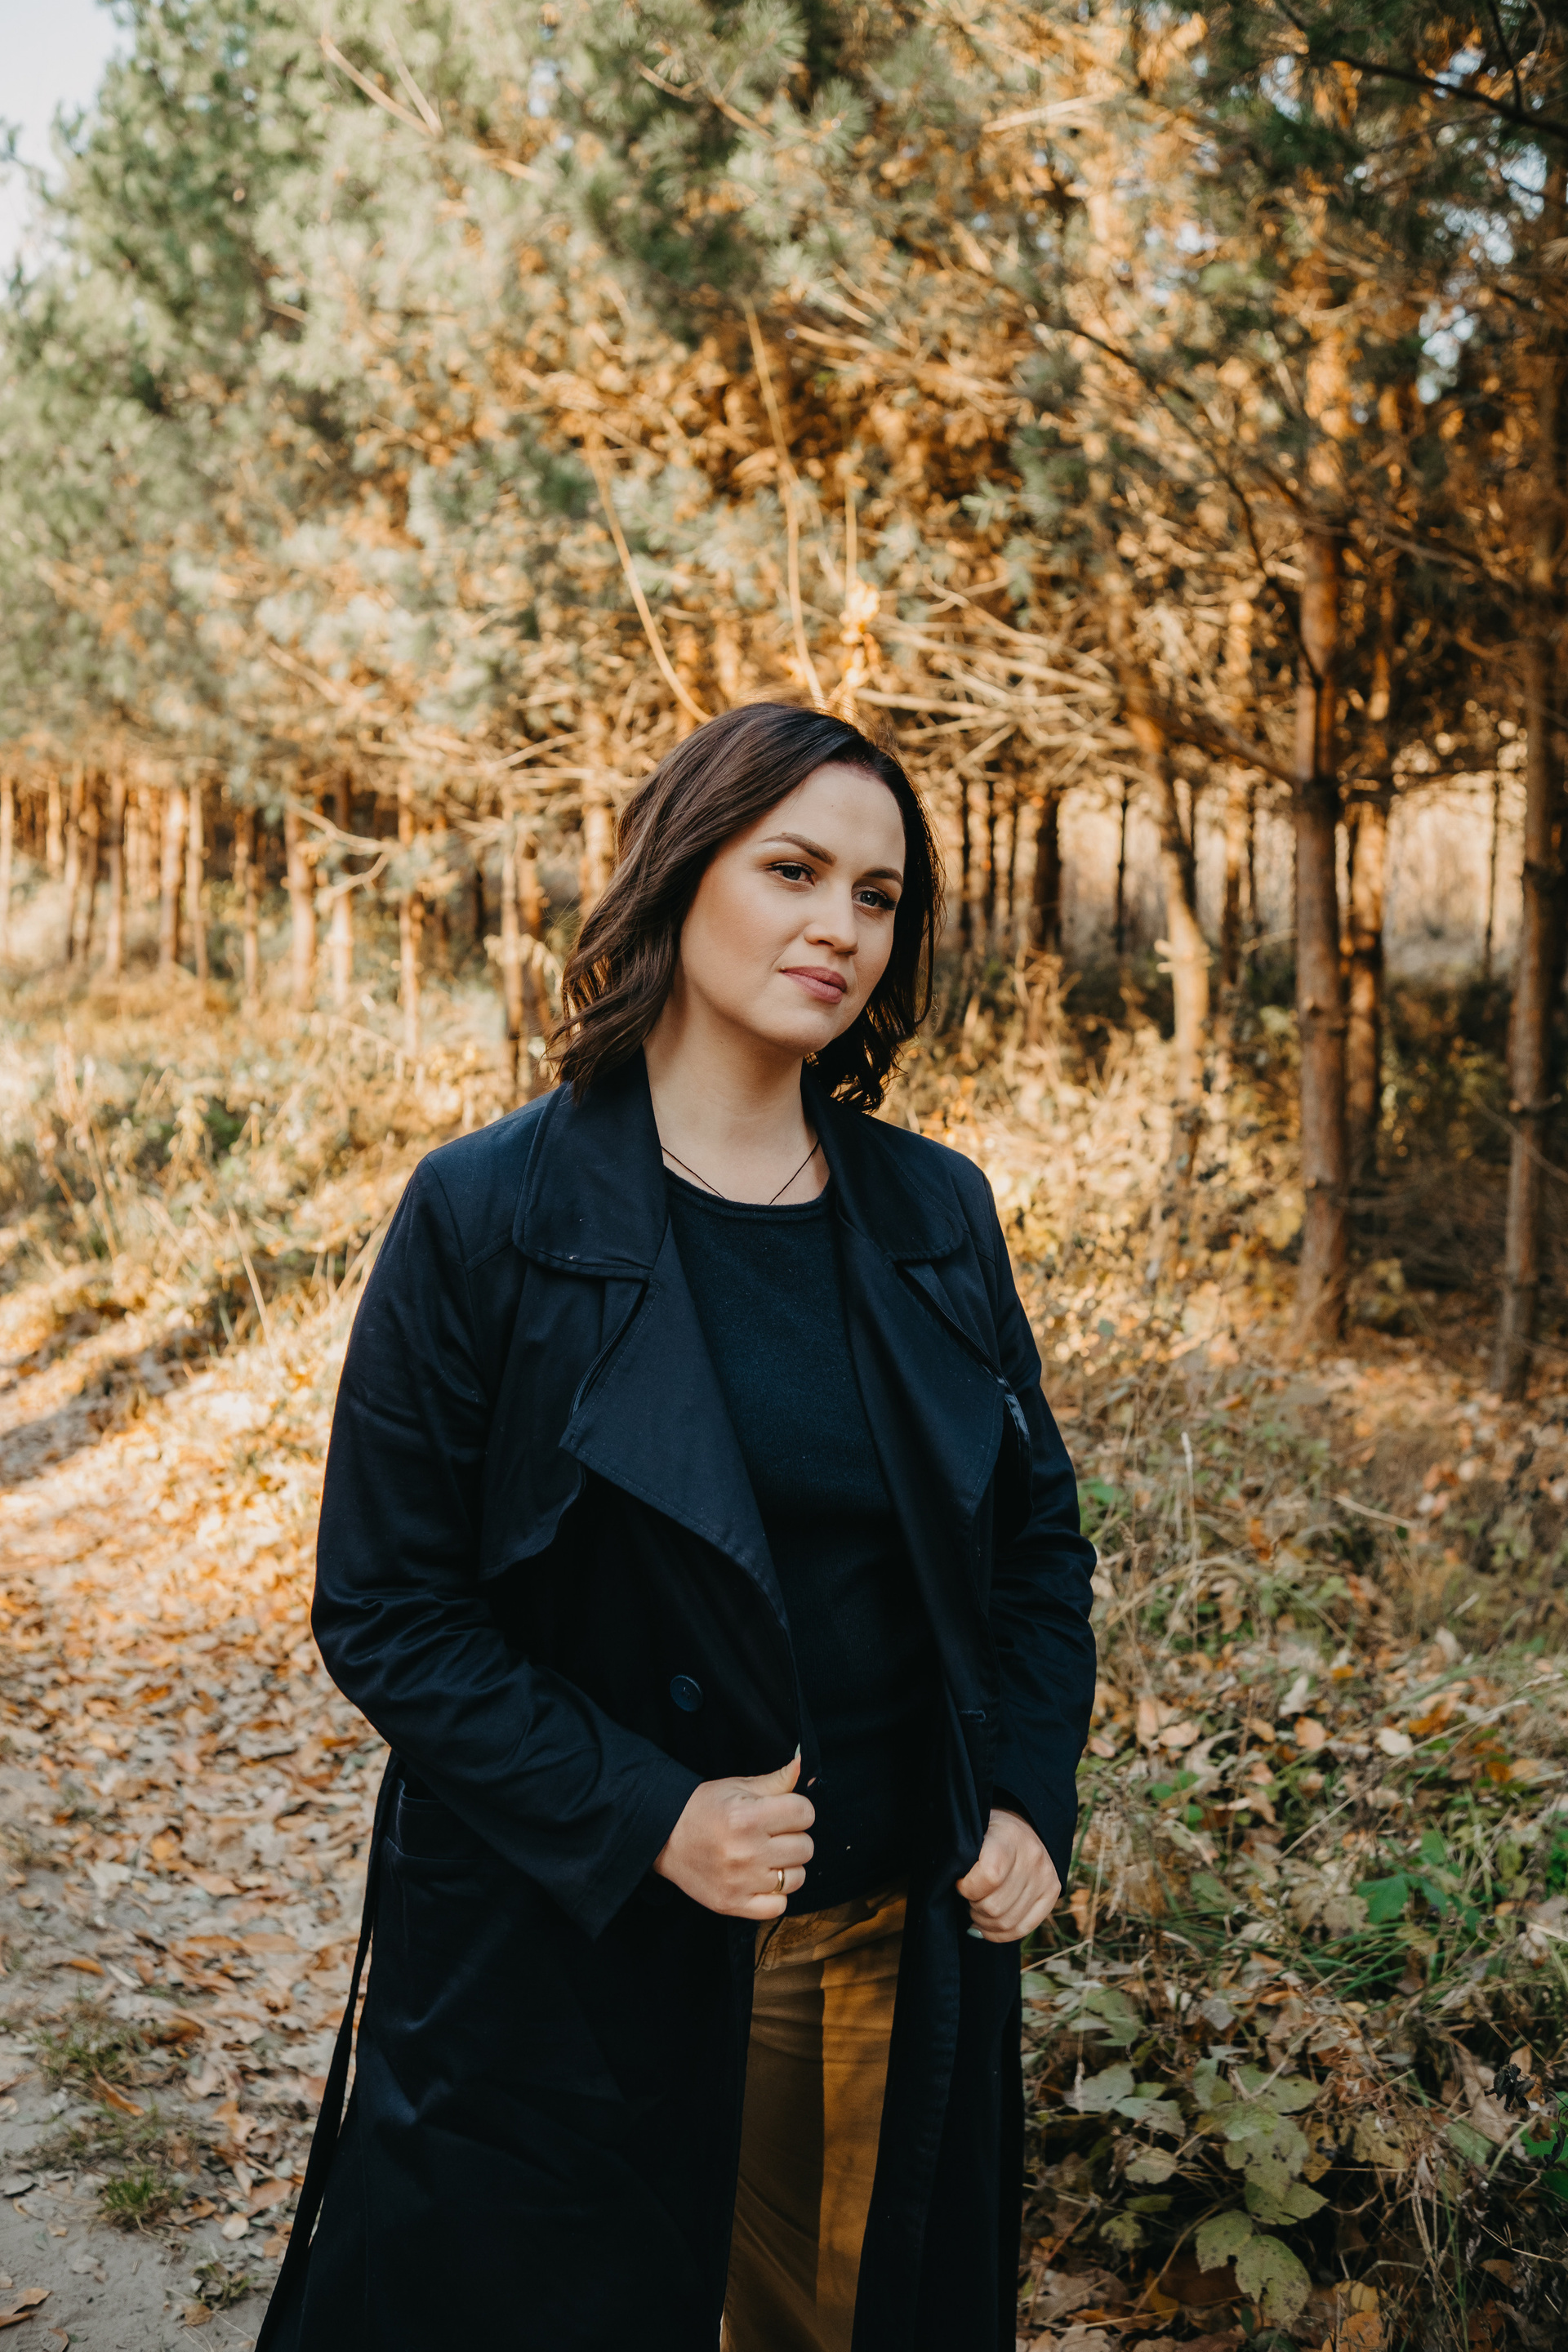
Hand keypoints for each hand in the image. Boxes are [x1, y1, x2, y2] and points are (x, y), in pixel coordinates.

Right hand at [653, 1751, 814, 1919]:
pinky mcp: (733, 1904)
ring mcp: (740, 1882)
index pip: (805, 1813)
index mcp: (747, 1817)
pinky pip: (778, 1907)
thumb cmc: (703, 1809)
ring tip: (768, 1857)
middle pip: (805, 1847)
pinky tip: (761, 1879)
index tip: (783, 1811)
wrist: (665, 1838)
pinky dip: (775, 1895)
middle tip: (772, 1834)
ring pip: (796, 1878)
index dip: (798, 1809)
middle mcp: (746, 1852)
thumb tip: (803, 1763)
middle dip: (794, 1837)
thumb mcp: (738, 1787)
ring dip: (787, 1867)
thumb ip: (776, 1780)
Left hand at [955, 1807, 1060, 1942]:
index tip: (959, 1882)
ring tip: (976, 1909)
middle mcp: (1032, 1857)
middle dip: (973, 1906)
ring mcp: (1045, 1877)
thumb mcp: (973, 1833)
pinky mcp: (1053, 1892)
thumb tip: (957, 1892)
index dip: (967, 1887)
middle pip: (995, 1906)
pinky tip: (987, 1926)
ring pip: (1007, 1922)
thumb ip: (963, 1858)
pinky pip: (1024, 1928)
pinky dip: (1000, 1934)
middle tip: (968, 1897)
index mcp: (1009, 1837)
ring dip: (984, 1922)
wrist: (1022, 1823)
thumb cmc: (988, 1832)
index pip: (989, 1876)